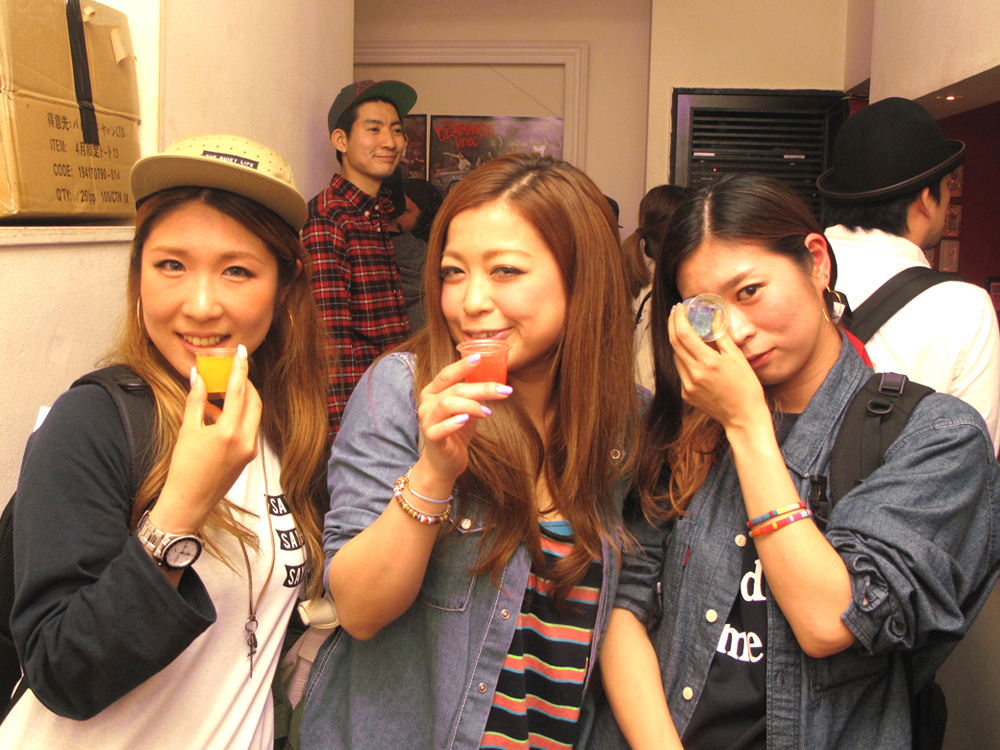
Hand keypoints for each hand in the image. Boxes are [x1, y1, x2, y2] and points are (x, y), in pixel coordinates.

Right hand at [151, 345, 262, 533]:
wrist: (188, 502)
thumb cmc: (184, 469)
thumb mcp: (187, 430)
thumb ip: (195, 400)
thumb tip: (198, 376)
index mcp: (229, 432)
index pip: (239, 391)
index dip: (240, 368)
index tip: (241, 352)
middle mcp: (245, 440)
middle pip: (253, 401)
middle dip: (244, 384)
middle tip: (230, 372)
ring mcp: (249, 449)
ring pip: (252, 415)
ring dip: (240, 401)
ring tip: (217, 394)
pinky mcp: (248, 456)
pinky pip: (247, 428)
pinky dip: (237, 417)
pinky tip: (216, 414)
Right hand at [413, 353, 511, 489]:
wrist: (444, 462)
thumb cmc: (456, 432)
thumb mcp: (466, 409)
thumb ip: (473, 395)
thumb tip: (496, 382)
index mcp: (433, 392)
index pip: (446, 374)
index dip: (462, 365)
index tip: (480, 357)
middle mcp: (427, 403)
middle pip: (455, 389)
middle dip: (482, 388)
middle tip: (504, 391)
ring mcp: (427, 420)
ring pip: (448, 404)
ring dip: (472, 405)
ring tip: (488, 412)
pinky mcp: (431, 437)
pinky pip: (441, 427)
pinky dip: (455, 422)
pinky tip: (467, 420)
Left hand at [668, 304, 767, 430]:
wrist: (743, 417)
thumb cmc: (746, 387)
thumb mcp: (737, 358)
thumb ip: (722, 336)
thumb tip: (714, 315)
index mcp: (707, 362)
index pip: (683, 334)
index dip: (678, 318)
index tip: (680, 307)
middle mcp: (694, 374)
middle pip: (674, 343)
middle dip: (673, 324)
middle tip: (677, 312)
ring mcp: (688, 386)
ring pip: (676, 357)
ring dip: (678, 342)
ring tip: (687, 331)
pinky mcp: (686, 394)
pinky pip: (681, 371)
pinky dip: (684, 359)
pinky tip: (694, 355)